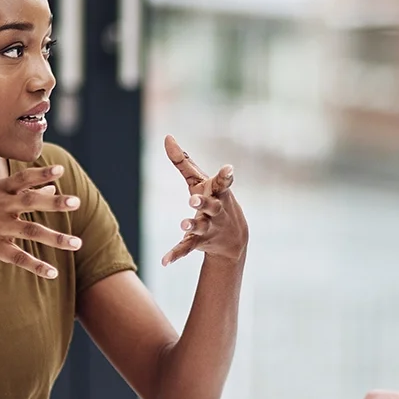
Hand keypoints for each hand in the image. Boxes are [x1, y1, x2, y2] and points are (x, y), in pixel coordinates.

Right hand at [0, 164, 81, 278]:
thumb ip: (22, 192)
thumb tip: (52, 186)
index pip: (22, 179)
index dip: (41, 173)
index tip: (60, 170)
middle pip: (30, 202)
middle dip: (54, 203)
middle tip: (77, 202)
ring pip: (31, 232)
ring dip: (56, 238)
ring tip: (77, 244)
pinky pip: (19, 258)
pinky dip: (37, 266)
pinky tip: (53, 272)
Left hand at [161, 135, 248, 266]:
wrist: (234, 240)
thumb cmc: (214, 200)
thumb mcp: (201, 182)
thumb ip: (184, 161)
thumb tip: (167, 137)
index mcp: (218, 193)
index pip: (223, 183)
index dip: (226, 176)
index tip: (229, 169)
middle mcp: (216, 210)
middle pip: (212, 206)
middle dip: (204, 203)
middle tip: (193, 200)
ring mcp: (210, 227)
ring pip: (200, 227)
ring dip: (192, 226)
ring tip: (182, 225)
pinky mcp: (200, 242)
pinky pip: (187, 248)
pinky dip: (176, 254)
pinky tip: (165, 261)